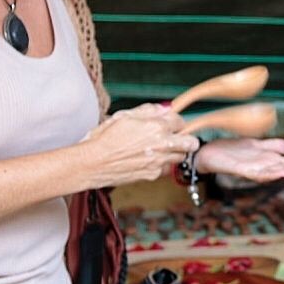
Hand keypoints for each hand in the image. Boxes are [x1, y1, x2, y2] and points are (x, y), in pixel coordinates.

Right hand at [76, 104, 197, 187]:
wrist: (93, 163)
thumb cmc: (104, 139)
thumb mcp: (124, 116)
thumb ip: (148, 111)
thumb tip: (163, 109)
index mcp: (156, 127)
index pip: (181, 121)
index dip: (175, 121)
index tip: (171, 123)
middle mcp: (162, 144)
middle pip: (191, 142)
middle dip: (186, 138)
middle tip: (177, 138)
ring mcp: (159, 161)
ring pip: (182, 157)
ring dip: (176, 152)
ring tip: (162, 149)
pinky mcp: (154, 174)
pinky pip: (167, 169)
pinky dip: (163, 165)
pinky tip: (151, 160)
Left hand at [195, 138, 283, 182]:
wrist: (208, 154)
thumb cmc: (231, 151)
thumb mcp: (255, 144)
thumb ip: (272, 146)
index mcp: (271, 161)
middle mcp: (266, 167)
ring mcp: (256, 170)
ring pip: (281, 172)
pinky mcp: (243, 171)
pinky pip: (259, 174)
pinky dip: (272, 175)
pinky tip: (283, 173)